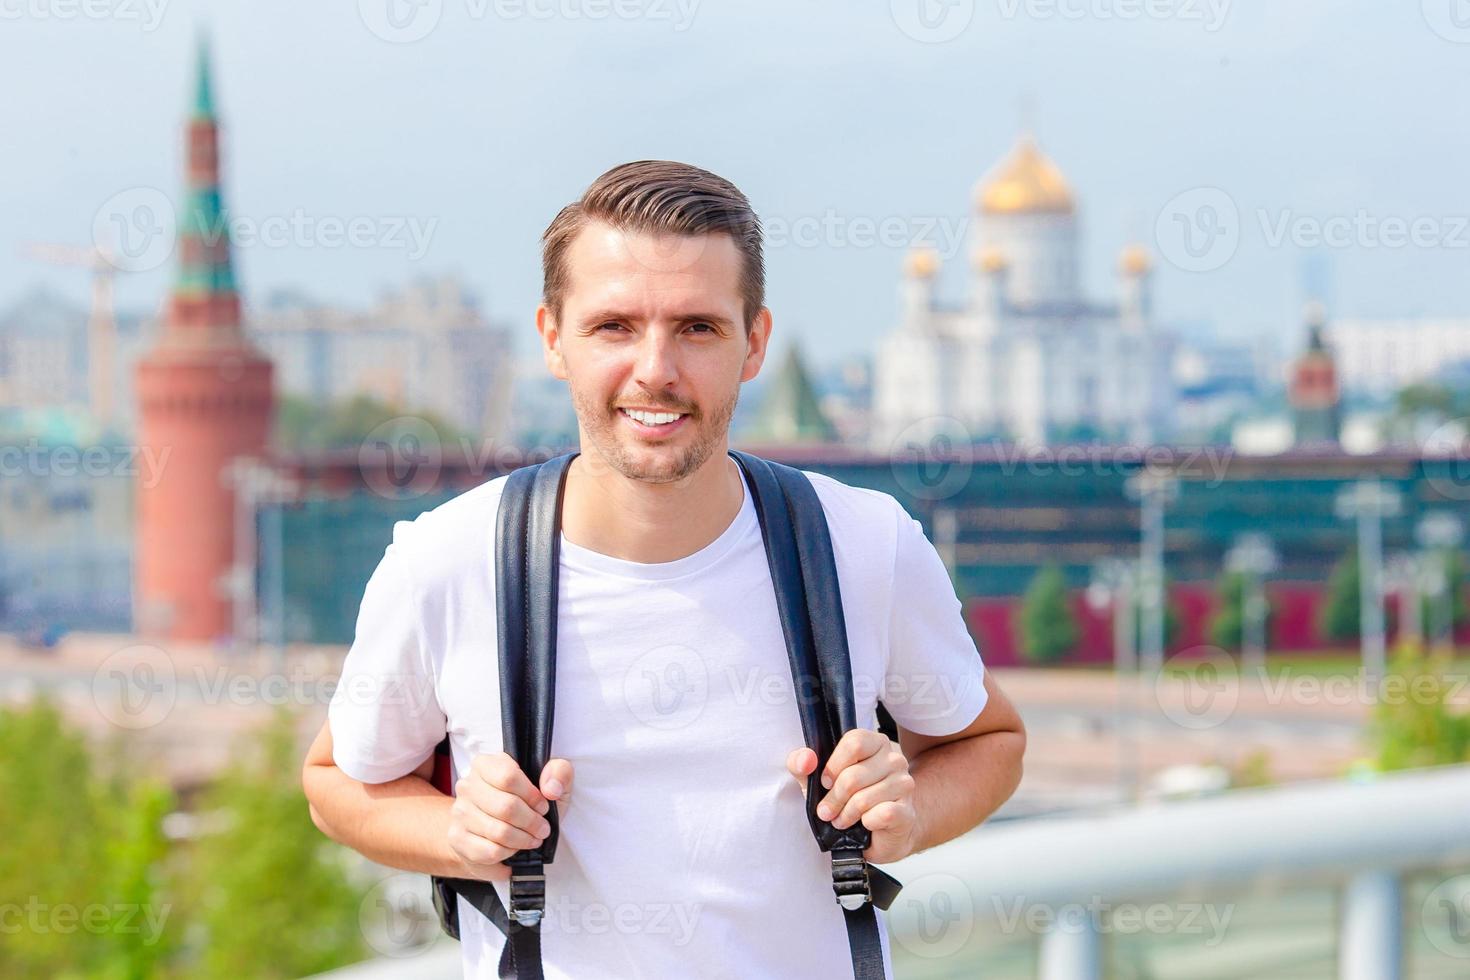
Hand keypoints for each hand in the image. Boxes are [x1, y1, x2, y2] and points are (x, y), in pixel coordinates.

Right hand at [447, 752, 572, 879]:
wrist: (495, 832)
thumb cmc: (525, 804)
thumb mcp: (549, 783)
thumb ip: (559, 772)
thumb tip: (551, 788)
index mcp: (487, 764)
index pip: (508, 777)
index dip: (532, 796)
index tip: (543, 806)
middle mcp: (468, 785)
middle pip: (506, 806)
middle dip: (532, 822)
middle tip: (542, 828)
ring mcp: (460, 812)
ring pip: (499, 831)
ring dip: (523, 839)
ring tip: (532, 839)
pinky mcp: (458, 838)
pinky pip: (490, 851)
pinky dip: (509, 852)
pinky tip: (513, 848)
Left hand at [786, 730, 919, 864]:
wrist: (878, 832)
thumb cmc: (848, 801)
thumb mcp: (819, 781)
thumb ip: (802, 764)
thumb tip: (805, 760)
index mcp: (874, 743)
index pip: (854, 743)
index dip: (834, 765)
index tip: (825, 782)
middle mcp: (894, 759)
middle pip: (854, 775)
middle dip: (834, 799)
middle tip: (827, 811)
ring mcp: (904, 784)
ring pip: (864, 799)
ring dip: (846, 814)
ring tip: (842, 819)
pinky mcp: (907, 811)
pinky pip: (881, 814)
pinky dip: (866, 823)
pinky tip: (865, 824)